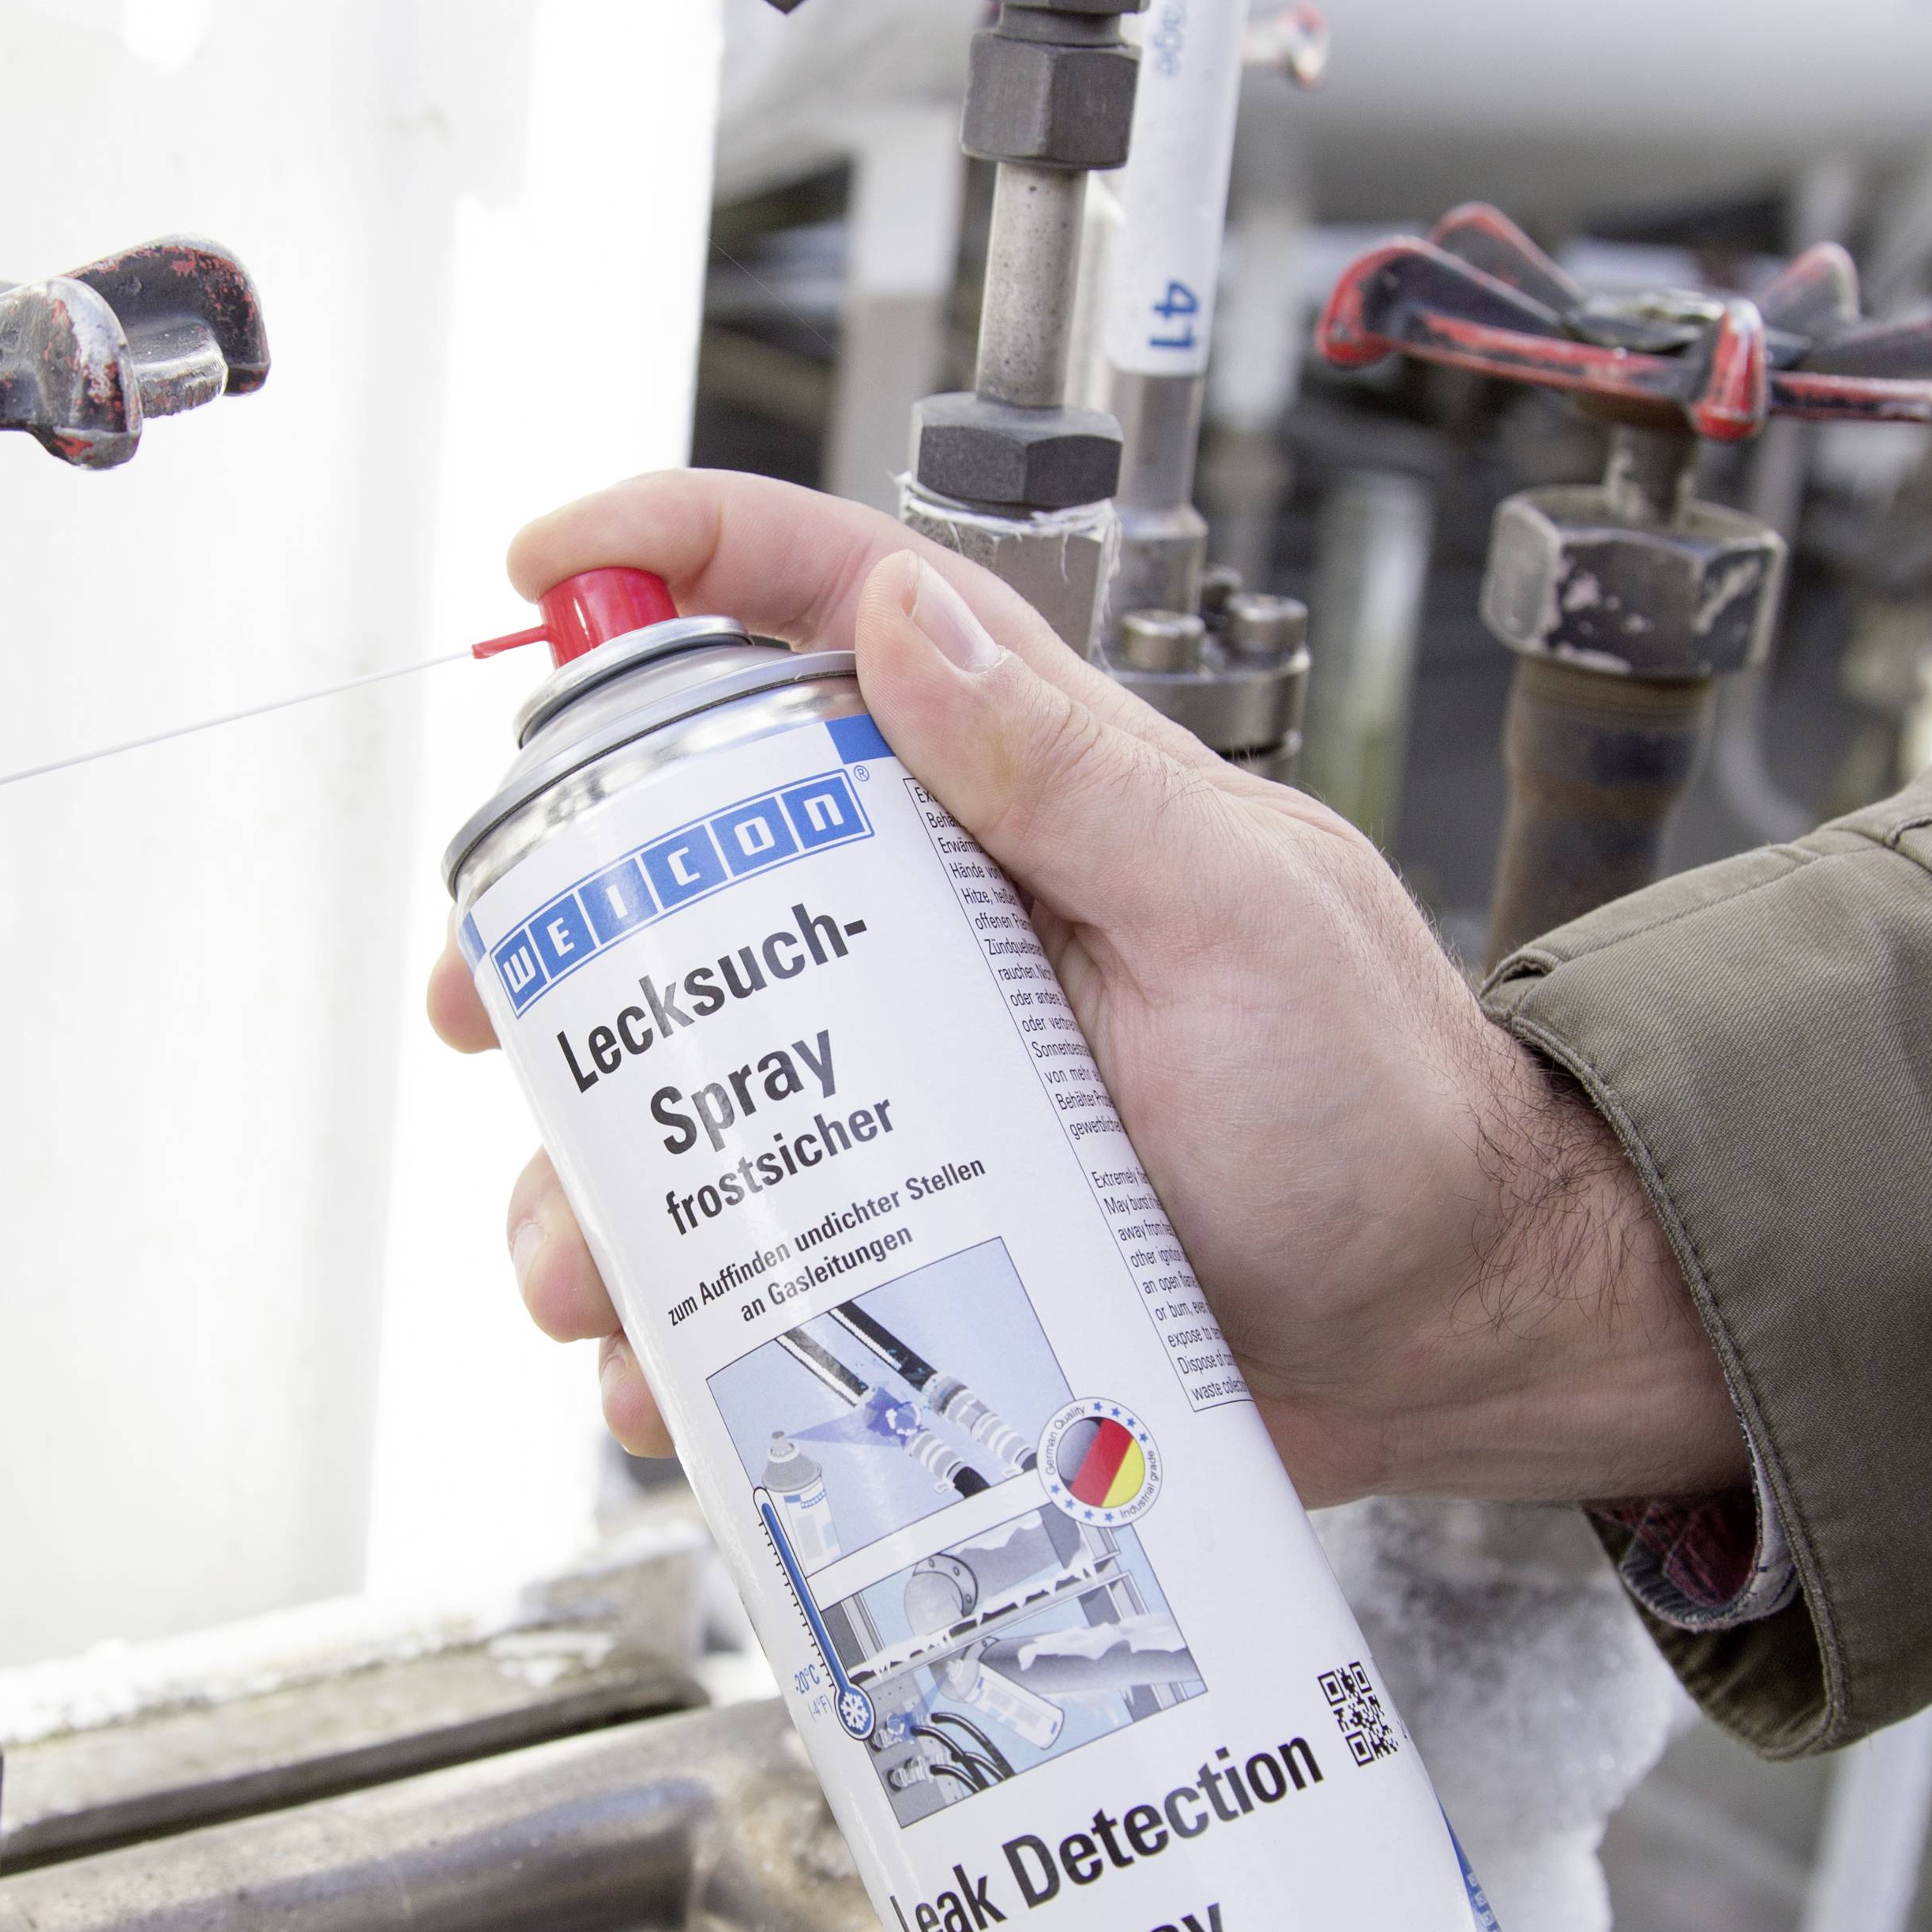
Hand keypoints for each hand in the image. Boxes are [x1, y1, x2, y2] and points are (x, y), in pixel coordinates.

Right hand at [428, 469, 1743, 1505]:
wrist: (1449, 1332)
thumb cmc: (1380, 1111)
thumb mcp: (1240, 915)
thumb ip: (1077, 767)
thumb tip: (905, 616)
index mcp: (1016, 795)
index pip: (832, 609)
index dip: (682, 552)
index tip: (555, 564)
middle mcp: (934, 921)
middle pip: (684, 869)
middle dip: (552, 939)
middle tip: (483, 1012)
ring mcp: (905, 1081)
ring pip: (679, 1093)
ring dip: (591, 1179)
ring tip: (586, 1273)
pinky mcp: (906, 1230)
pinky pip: (741, 1265)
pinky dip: (674, 1328)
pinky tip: (663, 1379)